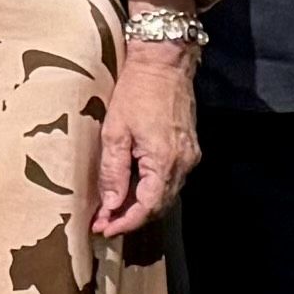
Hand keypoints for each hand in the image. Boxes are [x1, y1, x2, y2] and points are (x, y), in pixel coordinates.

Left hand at [92, 36, 201, 237]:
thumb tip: (112, 205)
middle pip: (159, 205)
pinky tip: (132, 190)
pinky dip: (151, 189)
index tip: (103, 229)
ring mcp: (190, 156)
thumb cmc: (136, 92)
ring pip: (166, 194)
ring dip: (141, 205)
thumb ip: (113, 172)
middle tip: (104, 224)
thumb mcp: (115, 132)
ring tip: (113, 212)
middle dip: (131, 218)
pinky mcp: (189, 148)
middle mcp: (184, 163)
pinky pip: (170, 179)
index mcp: (165, 161)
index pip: (148, 206)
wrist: (164, 63)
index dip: (125, 222)